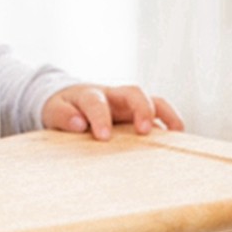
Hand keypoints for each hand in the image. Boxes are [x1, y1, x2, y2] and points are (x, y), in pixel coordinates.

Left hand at [42, 84, 183, 139]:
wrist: (69, 100)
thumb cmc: (63, 108)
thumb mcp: (54, 110)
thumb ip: (62, 116)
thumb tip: (79, 123)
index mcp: (89, 95)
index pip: (96, 101)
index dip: (101, 117)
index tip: (103, 136)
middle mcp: (113, 96)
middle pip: (134, 92)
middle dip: (141, 108)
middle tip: (144, 130)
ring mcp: (129, 104)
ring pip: (153, 100)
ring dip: (164, 114)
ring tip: (175, 133)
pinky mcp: (138, 115)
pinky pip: (159, 115)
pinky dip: (170, 124)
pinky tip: (177, 140)